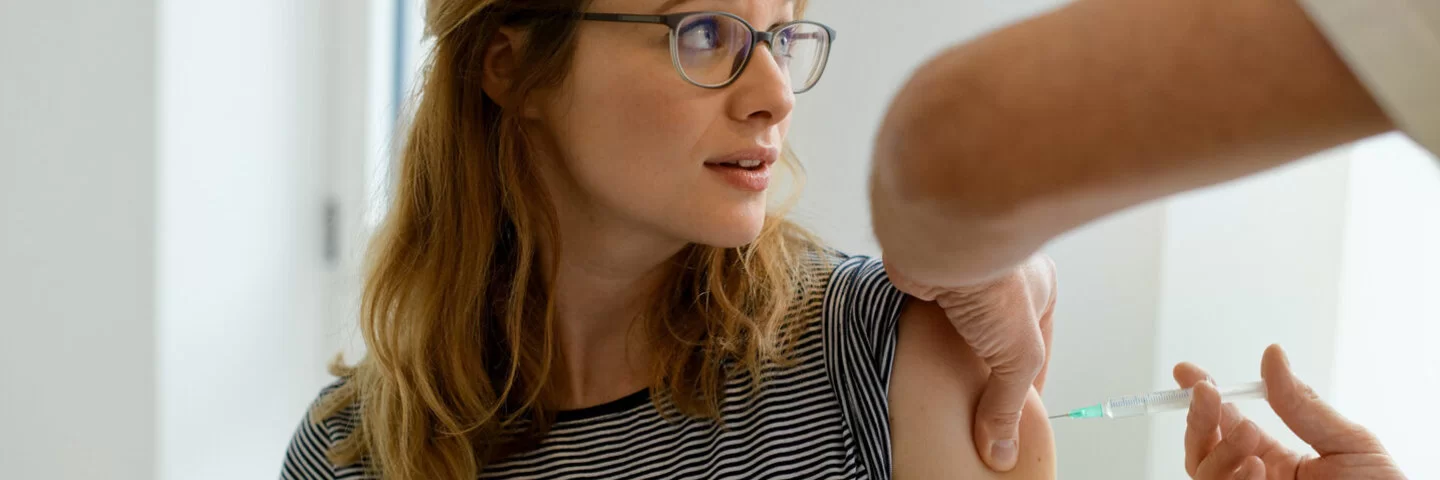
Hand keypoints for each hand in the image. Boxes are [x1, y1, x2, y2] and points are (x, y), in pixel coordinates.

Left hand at [886, 254, 1056, 471]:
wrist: (941, 246)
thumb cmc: (996, 284)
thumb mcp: (1019, 355)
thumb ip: (1008, 402)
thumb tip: (1000, 449)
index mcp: (1037, 290)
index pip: (1035, 349)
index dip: (1023, 386)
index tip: (1010, 419)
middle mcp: (999, 281)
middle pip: (992, 340)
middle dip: (980, 372)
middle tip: (971, 408)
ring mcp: (958, 280)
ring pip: (954, 331)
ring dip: (945, 356)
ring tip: (939, 390)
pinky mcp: (922, 282)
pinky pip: (921, 321)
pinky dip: (918, 341)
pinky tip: (913, 363)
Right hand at [1174, 345, 1404, 479]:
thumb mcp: (1350, 444)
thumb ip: (1305, 405)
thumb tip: (1274, 357)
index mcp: (1278, 460)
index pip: (1227, 423)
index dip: (1203, 396)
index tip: (1186, 372)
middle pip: (1202, 447)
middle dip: (1199, 415)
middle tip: (1207, 392)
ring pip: (1201, 472)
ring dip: (1218, 447)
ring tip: (1250, 435)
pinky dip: (1228, 476)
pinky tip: (1255, 466)